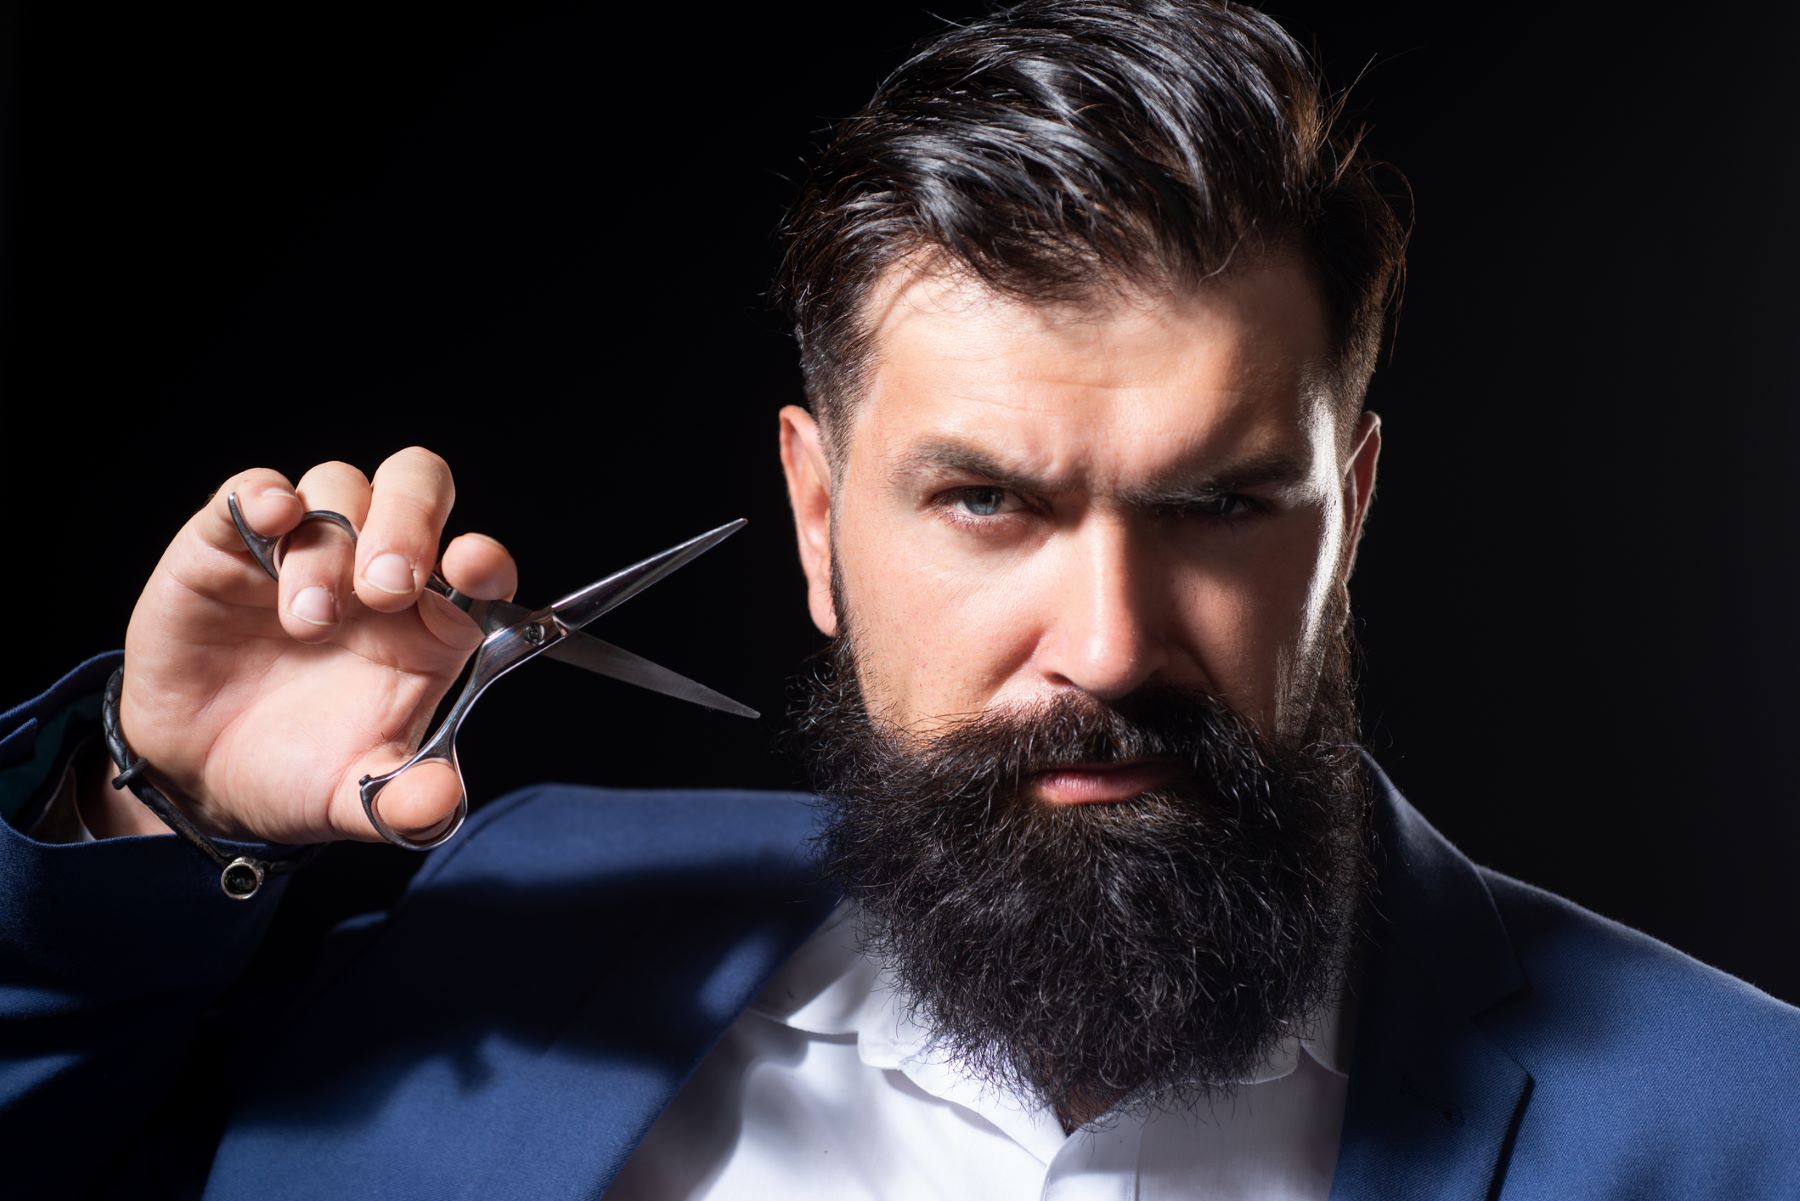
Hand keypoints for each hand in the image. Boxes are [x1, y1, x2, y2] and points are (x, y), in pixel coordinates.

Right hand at [86, 448, 518, 845]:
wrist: (201, 778)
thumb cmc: (297, 768)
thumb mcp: (356, 798)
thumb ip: (406, 804)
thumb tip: (441, 803)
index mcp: (428, 622)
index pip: (475, 562)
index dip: (483, 557)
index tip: (474, 569)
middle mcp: (374, 570)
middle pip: (416, 487)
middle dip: (410, 523)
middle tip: (387, 587)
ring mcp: (304, 550)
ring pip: (338, 488)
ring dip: (330, 550)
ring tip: (309, 623)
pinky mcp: (227, 547)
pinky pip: (251, 490)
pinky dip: (264, 493)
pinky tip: (274, 518)